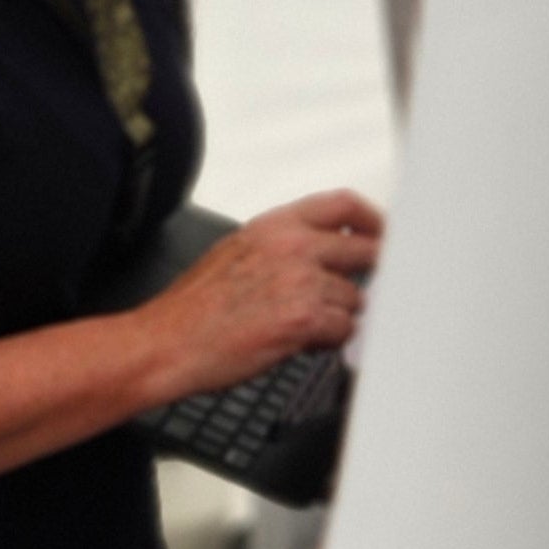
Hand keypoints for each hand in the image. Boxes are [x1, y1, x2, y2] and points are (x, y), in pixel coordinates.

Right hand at [141, 190, 381, 396]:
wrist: (165, 344)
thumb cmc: (192, 310)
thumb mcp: (235, 253)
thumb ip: (282, 247)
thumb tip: (320, 254)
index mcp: (273, 225)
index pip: (344, 204)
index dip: (374, 221)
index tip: (383, 236)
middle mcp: (291, 245)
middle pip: (366, 249)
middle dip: (370, 275)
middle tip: (360, 292)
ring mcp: (300, 280)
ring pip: (356, 298)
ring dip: (339, 316)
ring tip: (304, 328)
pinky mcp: (304, 318)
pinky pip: (345, 330)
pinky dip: (329, 342)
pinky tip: (300, 343)